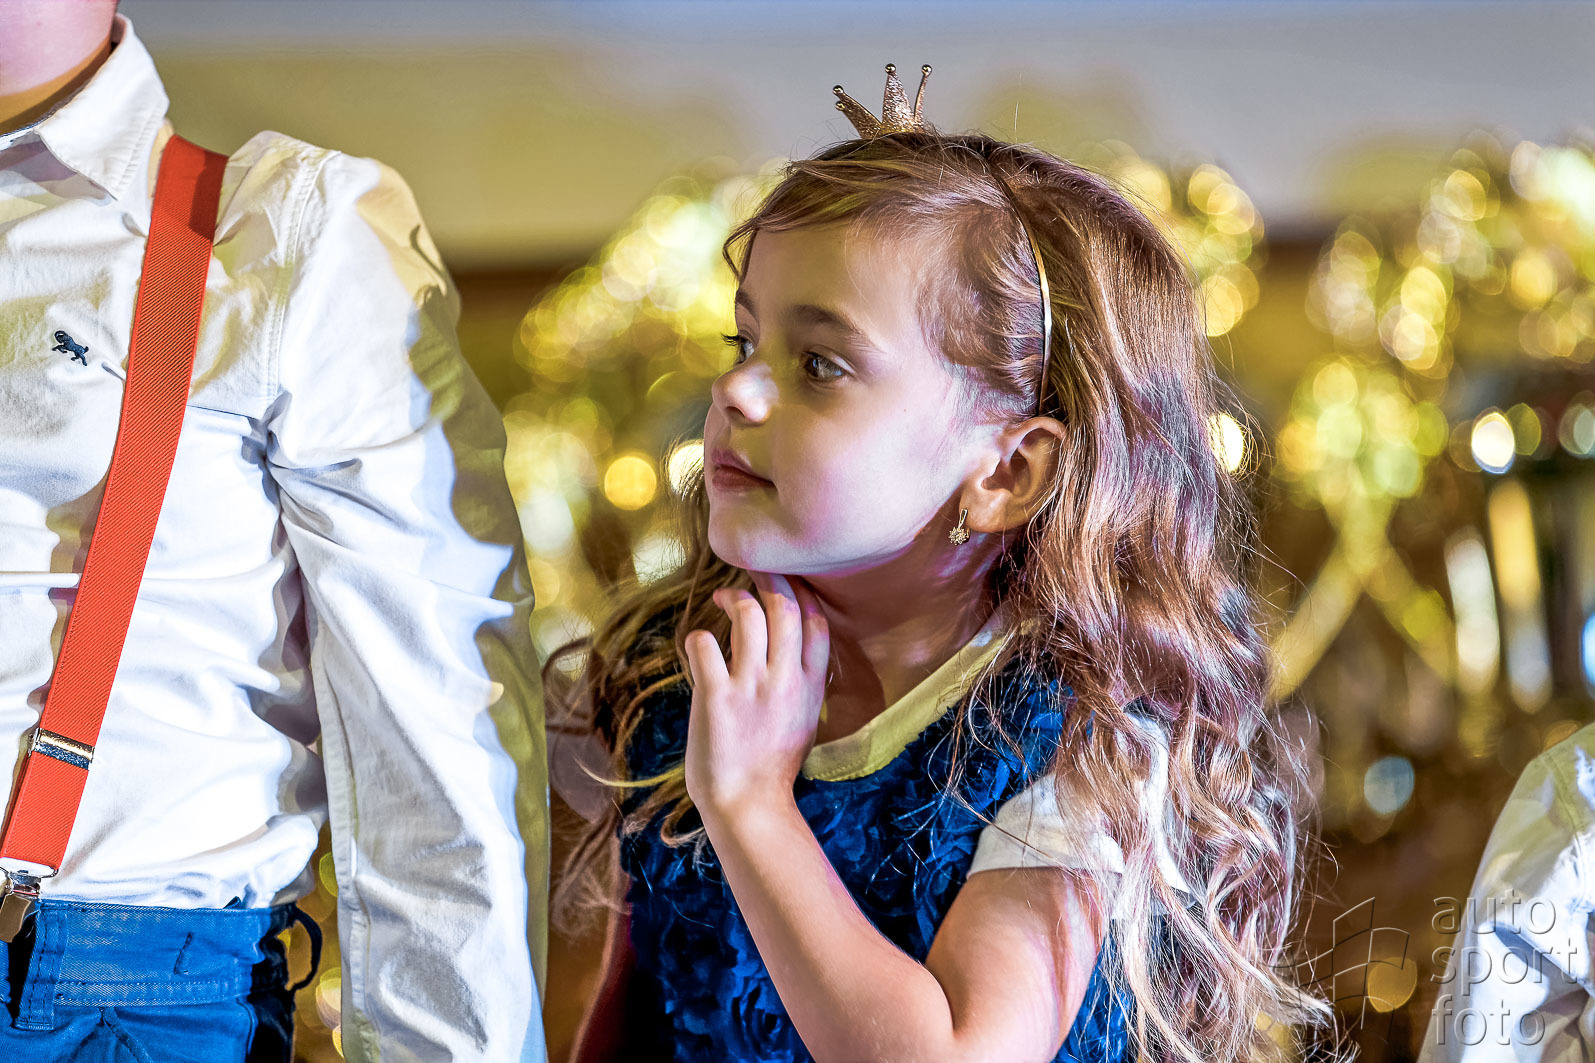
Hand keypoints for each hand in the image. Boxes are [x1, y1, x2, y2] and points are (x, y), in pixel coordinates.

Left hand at [683, 572, 829, 816]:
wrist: (748, 804)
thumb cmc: (772, 765)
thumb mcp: (805, 720)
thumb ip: (805, 683)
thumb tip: (798, 650)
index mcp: (811, 687)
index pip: (817, 624)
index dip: (803, 594)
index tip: (789, 582)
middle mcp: (785, 681)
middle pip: (785, 608)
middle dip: (769, 580)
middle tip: (754, 572)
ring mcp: (751, 686)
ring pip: (749, 615)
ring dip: (733, 598)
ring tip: (723, 599)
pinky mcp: (716, 696)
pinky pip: (705, 644)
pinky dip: (698, 637)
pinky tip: (698, 647)